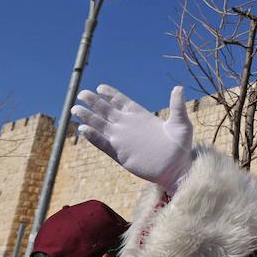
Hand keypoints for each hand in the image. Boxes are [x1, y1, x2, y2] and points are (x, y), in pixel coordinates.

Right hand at [73, 84, 194, 192]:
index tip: (99, 86)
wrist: (177, 169)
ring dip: (88, 118)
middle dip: (94, 102)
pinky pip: (103, 144)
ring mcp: (123, 140)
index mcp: (141, 116)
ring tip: (76, 109)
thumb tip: (179, 87)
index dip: (110, 94)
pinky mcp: (120, 154)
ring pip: (101, 126)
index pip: (121, 101)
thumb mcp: (181, 124)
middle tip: (82, 94)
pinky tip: (83, 130)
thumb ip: (177, 106)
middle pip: (107, 111)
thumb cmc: (181, 147)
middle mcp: (129, 126)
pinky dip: (93, 137)